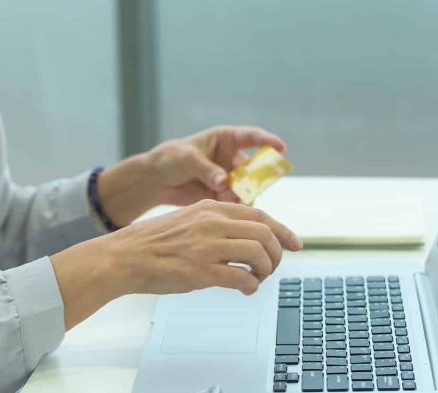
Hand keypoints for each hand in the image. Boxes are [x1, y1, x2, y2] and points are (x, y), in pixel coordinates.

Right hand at [50, 200, 300, 327]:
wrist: (123, 257)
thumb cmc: (152, 245)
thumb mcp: (187, 221)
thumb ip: (215, 226)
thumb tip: (242, 241)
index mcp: (210, 209)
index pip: (259, 215)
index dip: (282, 231)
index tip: (294, 244)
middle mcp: (212, 223)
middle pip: (265, 234)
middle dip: (276, 254)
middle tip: (272, 268)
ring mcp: (207, 246)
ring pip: (258, 254)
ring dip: (265, 270)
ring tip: (257, 279)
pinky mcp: (201, 270)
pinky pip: (242, 277)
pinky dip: (251, 286)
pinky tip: (246, 290)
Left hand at [96, 126, 286, 225]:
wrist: (156, 180)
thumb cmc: (170, 159)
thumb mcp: (187, 159)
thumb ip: (207, 170)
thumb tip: (224, 182)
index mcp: (225, 139)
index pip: (252, 137)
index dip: (268, 141)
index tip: (281, 148)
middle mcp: (231, 158)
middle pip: (254, 167)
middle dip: (255, 179)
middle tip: (249, 189)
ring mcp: (229, 177)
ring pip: (247, 188)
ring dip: (243, 196)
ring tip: (230, 201)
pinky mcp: (223, 195)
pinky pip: (237, 202)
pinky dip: (235, 207)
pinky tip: (228, 211)